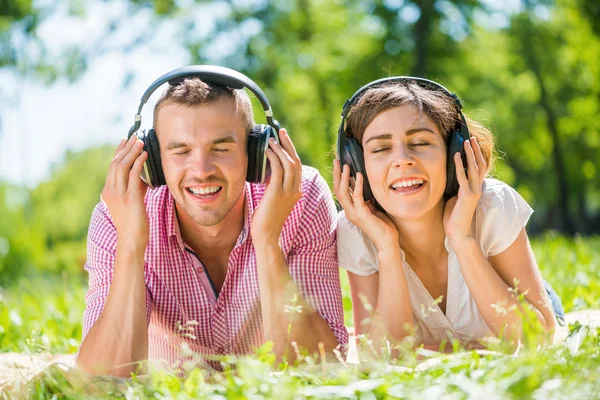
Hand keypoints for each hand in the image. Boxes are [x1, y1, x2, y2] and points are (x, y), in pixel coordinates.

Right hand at [101, 135, 149, 250]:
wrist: (131, 241)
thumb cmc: (134, 224)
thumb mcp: (132, 202)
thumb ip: (135, 188)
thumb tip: (142, 177)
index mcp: (108, 191)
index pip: (112, 166)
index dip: (118, 152)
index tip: (124, 140)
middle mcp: (111, 191)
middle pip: (116, 163)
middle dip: (125, 148)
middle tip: (134, 136)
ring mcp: (119, 194)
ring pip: (122, 166)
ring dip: (132, 152)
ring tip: (140, 142)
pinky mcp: (130, 199)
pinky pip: (133, 175)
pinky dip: (138, 163)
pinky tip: (145, 155)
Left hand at [250, 128, 301, 246]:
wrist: (266, 237)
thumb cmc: (266, 220)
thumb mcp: (274, 200)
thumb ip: (275, 187)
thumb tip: (268, 172)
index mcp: (296, 192)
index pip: (297, 167)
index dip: (291, 151)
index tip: (283, 140)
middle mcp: (295, 190)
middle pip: (295, 161)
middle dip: (288, 144)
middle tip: (280, 132)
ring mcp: (288, 192)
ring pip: (289, 163)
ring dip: (280, 149)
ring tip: (271, 140)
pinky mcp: (277, 194)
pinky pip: (278, 170)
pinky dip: (273, 157)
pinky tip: (266, 151)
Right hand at [333, 159, 397, 250]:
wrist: (387, 242)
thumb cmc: (383, 225)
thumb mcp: (373, 207)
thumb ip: (366, 198)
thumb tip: (364, 184)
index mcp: (351, 210)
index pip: (340, 191)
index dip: (338, 178)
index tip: (339, 165)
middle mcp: (349, 211)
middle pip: (337, 190)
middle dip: (336, 174)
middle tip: (337, 160)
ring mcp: (354, 214)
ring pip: (343, 193)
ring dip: (343, 177)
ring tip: (345, 165)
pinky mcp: (362, 214)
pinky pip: (356, 197)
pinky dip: (356, 185)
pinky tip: (358, 175)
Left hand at [443, 137, 486, 242]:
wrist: (458, 232)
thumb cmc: (453, 217)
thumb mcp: (453, 197)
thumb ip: (454, 186)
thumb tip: (447, 174)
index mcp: (475, 188)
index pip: (479, 168)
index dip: (476, 155)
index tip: (471, 143)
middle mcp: (477, 188)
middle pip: (480, 164)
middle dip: (475, 150)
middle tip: (470, 137)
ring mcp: (474, 191)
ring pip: (474, 168)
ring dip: (470, 153)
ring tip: (466, 141)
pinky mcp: (467, 196)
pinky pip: (463, 177)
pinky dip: (460, 165)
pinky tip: (456, 155)